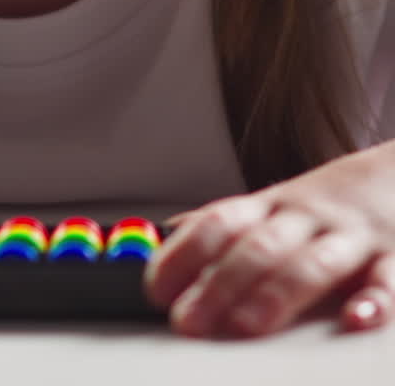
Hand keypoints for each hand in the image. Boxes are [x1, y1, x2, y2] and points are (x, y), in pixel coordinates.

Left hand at [143, 143, 394, 337]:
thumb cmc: (328, 202)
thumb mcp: (274, 204)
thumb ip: (227, 223)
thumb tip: (167, 234)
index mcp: (271, 206)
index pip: (219, 223)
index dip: (183, 255)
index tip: (156, 288)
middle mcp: (305, 219)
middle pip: (259, 247)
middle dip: (220, 284)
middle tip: (188, 320)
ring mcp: (348, 237)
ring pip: (312, 263)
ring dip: (277, 293)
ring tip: (246, 325)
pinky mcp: (393, 257)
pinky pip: (386, 279)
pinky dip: (374, 300)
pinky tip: (355, 319)